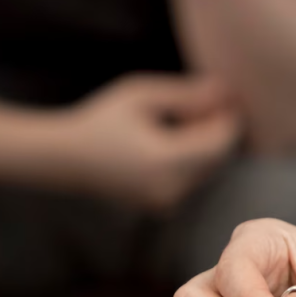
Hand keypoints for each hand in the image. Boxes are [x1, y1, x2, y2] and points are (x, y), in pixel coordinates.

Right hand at [54, 73, 238, 210]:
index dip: (229, 119)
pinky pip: (192, 179)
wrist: (66, 159)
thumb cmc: (102, 120)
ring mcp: (167, 202)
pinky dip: (192, 159)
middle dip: (217, 130)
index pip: (220, 143)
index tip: (226, 96)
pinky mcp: (164, 206)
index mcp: (164, 161)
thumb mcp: (142, 97)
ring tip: (182, 119)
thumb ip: (185, 95)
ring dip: (206, 144)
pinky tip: (172, 138)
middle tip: (203, 102)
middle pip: (217, 158)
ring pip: (207, 170)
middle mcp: (170, 188)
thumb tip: (225, 90)